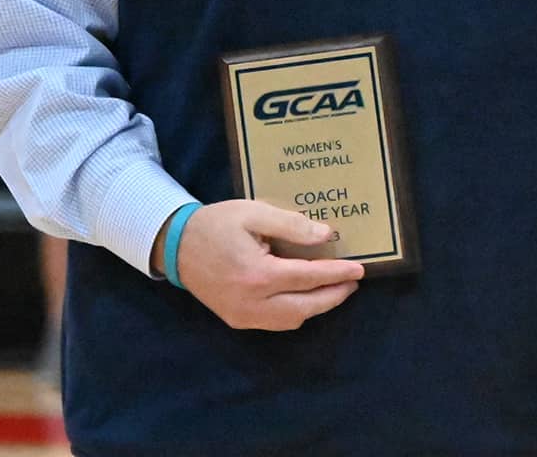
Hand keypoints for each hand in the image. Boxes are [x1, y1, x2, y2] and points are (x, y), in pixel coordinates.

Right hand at [155, 200, 364, 329]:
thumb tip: (326, 236)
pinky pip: (275, 323)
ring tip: (336, 288)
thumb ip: (292, 225)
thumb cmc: (217, 224)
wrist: (176, 246)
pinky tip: (307, 297)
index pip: (308, 277)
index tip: (360, 269)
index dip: (337, 273)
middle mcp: (251, 303)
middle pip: (304, 307)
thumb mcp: (254, 213)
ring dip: (316, 307)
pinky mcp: (236, 320)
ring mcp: (242, 316)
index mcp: (257, 274)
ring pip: (291, 320)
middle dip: (333, 296)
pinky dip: (296, 312)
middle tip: (353, 281)